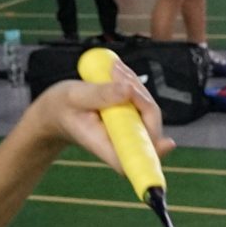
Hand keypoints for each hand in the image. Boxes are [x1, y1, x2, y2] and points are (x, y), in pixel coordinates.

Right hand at [31, 65, 175, 173]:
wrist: (57, 110)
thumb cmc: (62, 107)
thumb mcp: (75, 96)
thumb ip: (101, 95)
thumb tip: (129, 91)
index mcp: (106, 145)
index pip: (134, 155)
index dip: (153, 151)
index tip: (167, 144)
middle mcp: (122, 143)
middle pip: (150, 124)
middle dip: (139, 95)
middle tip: (115, 73)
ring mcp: (129, 133)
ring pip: (149, 109)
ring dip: (135, 86)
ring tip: (111, 71)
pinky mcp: (133, 122)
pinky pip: (143, 103)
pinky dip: (133, 87)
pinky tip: (116, 75)